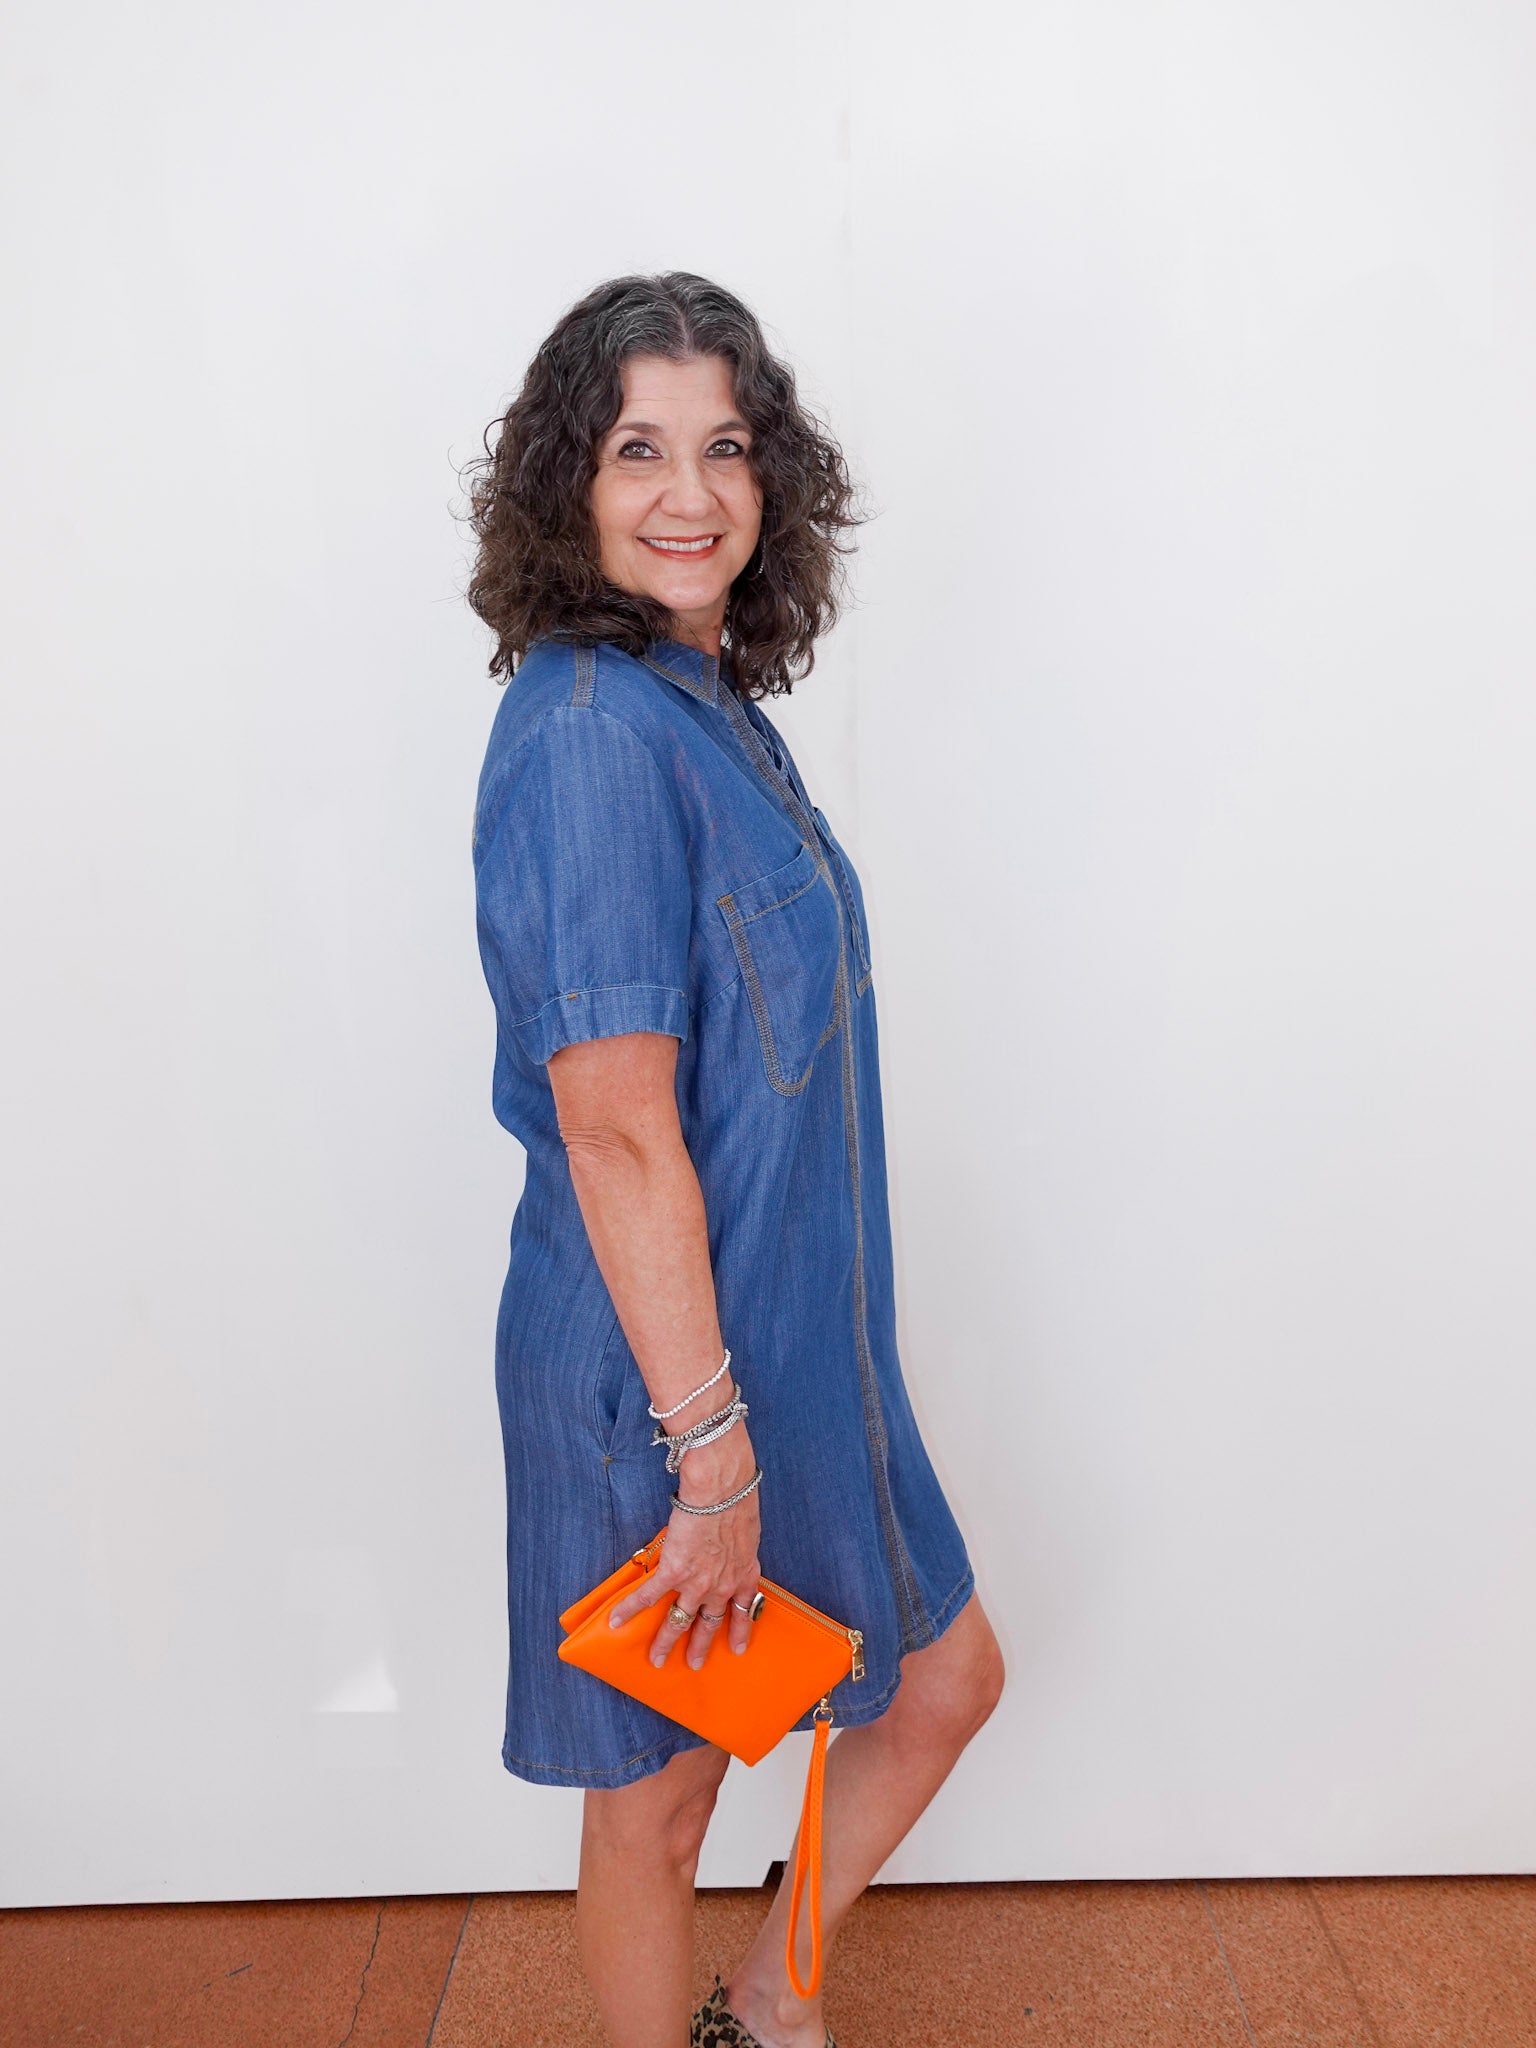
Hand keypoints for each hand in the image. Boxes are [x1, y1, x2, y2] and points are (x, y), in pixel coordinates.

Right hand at [605, 1431, 761, 1669]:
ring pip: (679, 1621)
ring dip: (666, 1642)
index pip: (743, 1610)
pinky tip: (617, 1622)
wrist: (722, 1491)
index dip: (741, 1630)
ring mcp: (696, 1583)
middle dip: (700, 1646)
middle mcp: (721, 1586)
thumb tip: (731, 1545)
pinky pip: (648, 1597)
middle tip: (695, 1664)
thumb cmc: (739, 1500)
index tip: (738, 1648)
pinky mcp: (673, 1572)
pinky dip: (630, 1610)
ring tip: (657, 1659)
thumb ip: (738, 1547)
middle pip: (710, 1624)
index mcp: (743, 1573)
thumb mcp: (747, 1531)